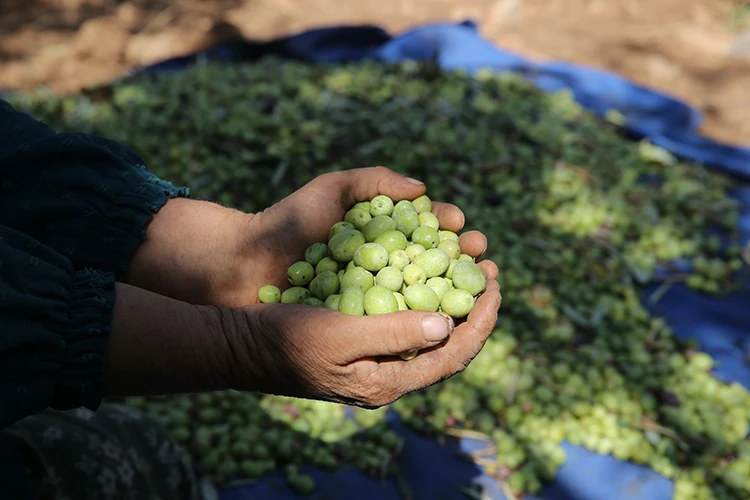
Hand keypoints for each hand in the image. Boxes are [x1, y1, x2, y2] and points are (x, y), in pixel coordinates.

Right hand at [224, 275, 500, 406]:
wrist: (243, 347)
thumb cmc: (286, 338)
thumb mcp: (339, 335)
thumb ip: (393, 334)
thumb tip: (446, 325)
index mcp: (387, 382)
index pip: (451, 355)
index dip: (480, 321)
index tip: (496, 284)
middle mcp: (387, 378)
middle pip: (448, 348)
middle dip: (474, 310)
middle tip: (490, 269)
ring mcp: (375, 365)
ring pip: (430, 336)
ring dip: (453, 302)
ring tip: (468, 267)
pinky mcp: (363, 348)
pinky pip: (407, 326)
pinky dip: (425, 300)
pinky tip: (426, 276)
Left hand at [234, 166, 493, 305]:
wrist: (245, 265)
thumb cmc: (287, 225)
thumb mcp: (331, 191)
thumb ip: (374, 182)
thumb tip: (423, 189)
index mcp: (380, 239)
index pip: (426, 235)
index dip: (450, 232)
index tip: (465, 231)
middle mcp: (382, 271)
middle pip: (434, 267)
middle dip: (462, 262)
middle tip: (481, 258)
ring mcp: (372, 303)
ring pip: (424, 299)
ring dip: (455, 294)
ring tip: (477, 286)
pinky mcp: (360, 328)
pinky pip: (399, 326)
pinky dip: (425, 323)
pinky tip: (444, 319)